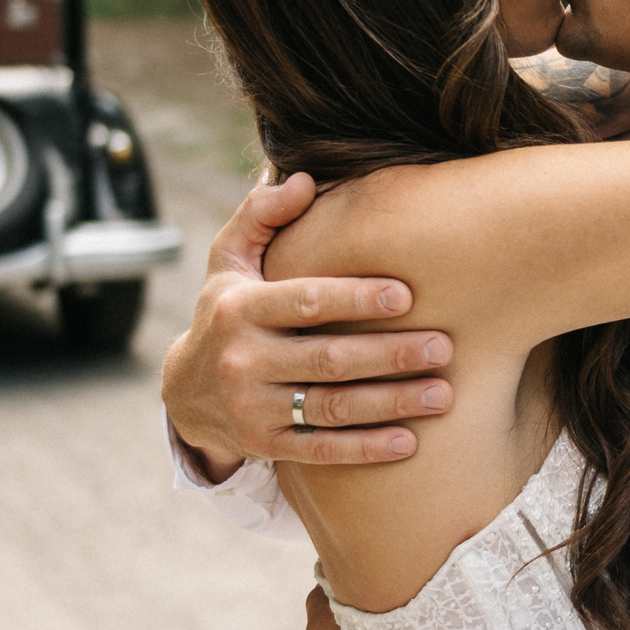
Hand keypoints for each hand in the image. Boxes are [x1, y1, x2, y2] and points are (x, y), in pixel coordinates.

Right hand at [161, 173, 455, 478]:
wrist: (185, 393)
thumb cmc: (227, 310)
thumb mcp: (229, 260)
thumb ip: (261, 215)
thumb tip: (302, 178)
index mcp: (240, 309)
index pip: (304, 301)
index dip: (356, 298)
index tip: (408, 294)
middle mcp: (242, 361)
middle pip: (329, 359)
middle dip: (390, 354)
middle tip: (444, 346)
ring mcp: (253, 409)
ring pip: (332, 407)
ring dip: (392, 402)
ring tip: (444, 394)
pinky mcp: (265, 446)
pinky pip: (323, 450)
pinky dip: (367, 448)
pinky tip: (410, 441)